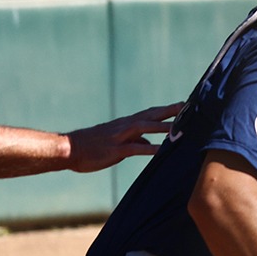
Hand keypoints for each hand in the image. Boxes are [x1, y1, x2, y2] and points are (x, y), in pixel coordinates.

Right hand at [63, 103, 182, 172]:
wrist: (68, 150)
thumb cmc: (92, 146)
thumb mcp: (116, 142)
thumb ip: (135, 141)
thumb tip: (150, 144)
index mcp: (126, 124)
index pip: (151, 113)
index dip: (168, 109)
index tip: (185, 105)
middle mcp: (124, 126)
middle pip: (151, 114)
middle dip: (170, 111)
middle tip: (188, 106)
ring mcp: (119, 137)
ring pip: (144, 127)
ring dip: (162, 126)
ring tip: (181, 127)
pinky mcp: (114, 150)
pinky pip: (134, 149)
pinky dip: (148, 148)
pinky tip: (161, 150)